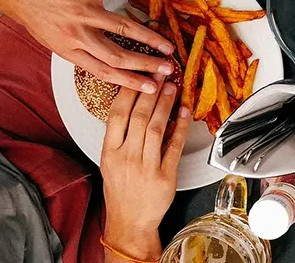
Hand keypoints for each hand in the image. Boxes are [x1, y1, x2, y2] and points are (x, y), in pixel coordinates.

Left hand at [1, 0, 174, 91]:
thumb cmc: (29, 9)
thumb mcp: (50, 37)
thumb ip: (75, 45)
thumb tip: (99, 51)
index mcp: (69, 50)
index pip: (104, 71)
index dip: (130, 81)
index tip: (150, 88)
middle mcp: (76, 35)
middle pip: (117, 55)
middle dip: (146, 64)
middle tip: (168, 69)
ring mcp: (80, 11)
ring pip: (122, 28)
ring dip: (149, 37)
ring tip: (168, 44)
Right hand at [101, 78, 190, 260]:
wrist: (130, 221)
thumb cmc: (121, 189)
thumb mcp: (110, 161)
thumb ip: (120, 136)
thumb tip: (135, 104)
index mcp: (109, 152)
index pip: (117, 114)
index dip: (129, 92)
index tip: (138, 74)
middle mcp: (126, 158)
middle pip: (139, 117)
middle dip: (151, 91)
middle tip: (160, 73)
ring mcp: (146, 167)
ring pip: (157, 128)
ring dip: (166, 105)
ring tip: (172, 87)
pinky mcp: (165, 176)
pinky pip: (175, 146)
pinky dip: (181, 127)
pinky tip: (185, 112)